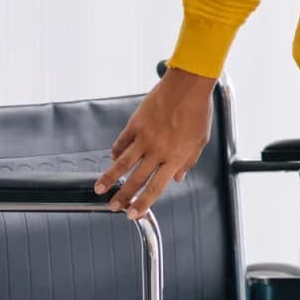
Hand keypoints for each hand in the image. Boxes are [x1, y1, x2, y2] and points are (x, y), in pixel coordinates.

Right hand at [94, 67, 215, 218]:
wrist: (188, 85)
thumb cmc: (198, 111)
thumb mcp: (200, 140)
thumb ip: (188, 161)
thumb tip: (178, 178)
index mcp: (175, 157)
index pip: (156, 187)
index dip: (143, 203)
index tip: (134, 214)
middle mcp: (158, 150)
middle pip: (136, 179)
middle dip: (123, 196)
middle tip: (113, 207)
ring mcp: (144, 137)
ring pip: (122, 164)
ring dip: (109, 178)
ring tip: (99, 189)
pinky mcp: (135, 124)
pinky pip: (121, 143)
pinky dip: (115, 153)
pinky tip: (112, 159)